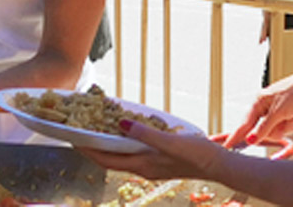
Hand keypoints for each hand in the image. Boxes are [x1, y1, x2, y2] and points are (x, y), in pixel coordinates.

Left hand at [79, 121, 228, 180]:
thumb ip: (145, 133)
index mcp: (142, 165)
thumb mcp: (170, 142)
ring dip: (106, 145)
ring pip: (121, 156)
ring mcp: (150, 166)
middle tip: (78, 133)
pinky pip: (133, 152)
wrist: (219, 165)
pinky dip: (123, 143)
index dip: (88, 150)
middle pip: (109, 159)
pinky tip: (124, 132)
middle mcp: (143, 168)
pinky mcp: (158, 161)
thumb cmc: (196, 154)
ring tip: (95, 130)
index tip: (73, 139)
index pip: (106, 160)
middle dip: (92, 148)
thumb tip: (120, 124)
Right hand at [225, 65, 292, 147]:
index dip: (237, 135)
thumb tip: (250, 139)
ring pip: (278, 130)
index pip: (245, 123)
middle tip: (285, 119)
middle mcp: (266, 106)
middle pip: (264, 130)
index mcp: (259, 101)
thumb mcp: (278, 112)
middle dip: (278, 127)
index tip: (228, 146)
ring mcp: (278, 111)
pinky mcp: (289, 114)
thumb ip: (263, 128)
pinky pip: (288, 127)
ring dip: (289, 125)